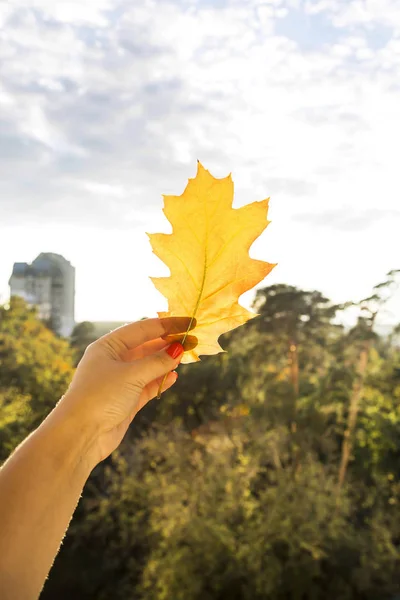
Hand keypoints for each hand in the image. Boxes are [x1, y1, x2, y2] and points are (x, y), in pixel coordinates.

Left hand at [54, 317, 195, 466]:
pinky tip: (174, 376)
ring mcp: (119, 381)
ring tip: (187, 356)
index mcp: (107, 346)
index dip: (166, 325)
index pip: (142, 329)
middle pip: (146, 346)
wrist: (81, 435)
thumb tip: (178, 349)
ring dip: (166, 362)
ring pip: (148, 366)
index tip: (189, 323)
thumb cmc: (100, 397)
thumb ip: (157, 361)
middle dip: (168, 343)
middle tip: (192, 341)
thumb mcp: (131, 374)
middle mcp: (112, 361)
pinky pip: (147, 385)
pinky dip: (161, 381)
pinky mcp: (126, 401)